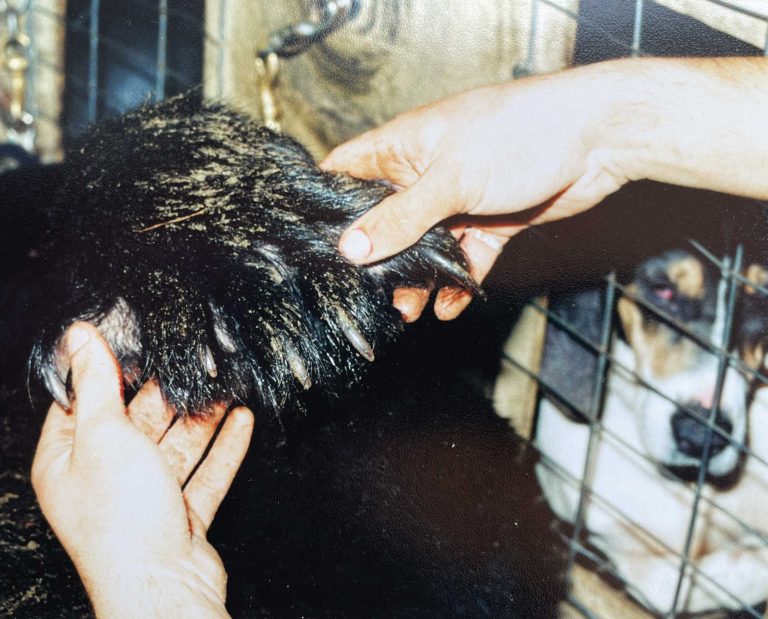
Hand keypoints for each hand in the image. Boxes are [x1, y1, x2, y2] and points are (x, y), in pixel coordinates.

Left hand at [31, 322, 253, 618]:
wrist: (162, 586)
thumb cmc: (121, 520)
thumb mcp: (104, 434)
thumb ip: (97, 383)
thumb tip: (79, 336)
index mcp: (70, 460)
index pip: (84, 403)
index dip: (109, 372)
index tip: (136, 343)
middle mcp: (105, 478)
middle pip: (139, 422)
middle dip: (170, 396)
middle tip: (195, 365)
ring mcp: (145, 498)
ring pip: (177, 446)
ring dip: (204, 419)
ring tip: (228, 388)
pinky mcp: (181, 514)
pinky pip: (204, 473)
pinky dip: (224, 448)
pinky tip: (242, 421)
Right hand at [322, 67, 626, 318]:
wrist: (598, 139)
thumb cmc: (519, 134)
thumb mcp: (449, 180)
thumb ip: (399, 218)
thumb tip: (351, 248)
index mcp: (403, 147)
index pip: (347, 171)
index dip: (326, 204)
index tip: (314, 244)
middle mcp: (425, 172)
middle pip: (385, 220)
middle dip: (378, 258)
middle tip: (370, 294)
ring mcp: (458, 198)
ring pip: (425, 246)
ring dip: (417, 277)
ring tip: (409, 310)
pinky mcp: (490, 221)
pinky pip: (464, 258)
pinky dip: (457, 281)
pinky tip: (449, 306)